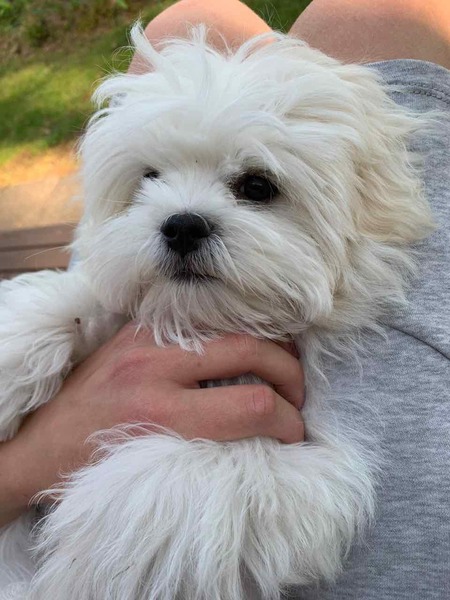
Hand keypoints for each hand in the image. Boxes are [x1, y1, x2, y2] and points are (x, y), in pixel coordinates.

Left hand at [0, 323, 303, 523]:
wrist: (39, 442)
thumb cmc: (96, 466)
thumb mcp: (155, 466)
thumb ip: (212, 445)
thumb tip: (264, 427)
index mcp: (160, 414)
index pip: (252, 406)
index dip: (288, 421)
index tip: (293, 432)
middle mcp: (153, 367)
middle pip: (251, 351)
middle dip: (290, 376)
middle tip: (294, 398)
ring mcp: (144, 338)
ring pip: (232, 326)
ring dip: (267, 348)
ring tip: (279, 370)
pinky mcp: (138, 327)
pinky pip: (201, 320)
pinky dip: (232, 334)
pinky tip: (243, 350)